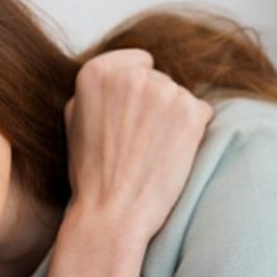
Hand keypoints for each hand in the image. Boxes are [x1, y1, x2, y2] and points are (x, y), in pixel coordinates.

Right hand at [62, 49, 212, 242]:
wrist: (113, 214)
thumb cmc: (92, 174)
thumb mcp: (75, 121)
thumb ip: (97, 90)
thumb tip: (123, 73)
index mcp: (96, 72)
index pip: (137, 62)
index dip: (135, 94)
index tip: (126, 120)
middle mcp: (131, 75)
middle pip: (160, 79)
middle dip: (154, 105)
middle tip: (138, 143)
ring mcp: (164, 91)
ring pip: (180, 96)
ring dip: (173, 120)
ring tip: (153, 152)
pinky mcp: (191, 112)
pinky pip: (201, 112)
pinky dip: (192, 132)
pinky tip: (170, 155)